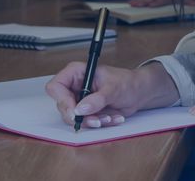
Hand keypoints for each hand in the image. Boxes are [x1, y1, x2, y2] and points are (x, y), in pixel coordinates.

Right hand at [45, 62, 178, 128]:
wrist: (138, 92)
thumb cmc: (127, 82)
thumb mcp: (113, 89)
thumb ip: (97, 99)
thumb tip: (80, 109)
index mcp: (76, 73)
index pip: (56, 87)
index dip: (62, 101)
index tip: (76, 112)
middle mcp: (74, 86)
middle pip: (63, 106)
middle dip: (81, 116)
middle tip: (97, 120)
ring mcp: (79, 99)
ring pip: (74, 118)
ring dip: (92, 121)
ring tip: (110, 117)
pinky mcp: (86, 111)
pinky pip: (85, 122)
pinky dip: (99, 123)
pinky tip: (112, 117)